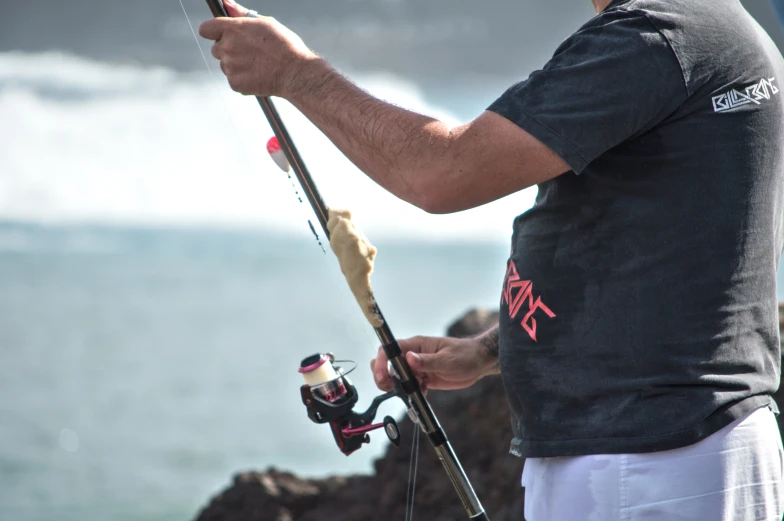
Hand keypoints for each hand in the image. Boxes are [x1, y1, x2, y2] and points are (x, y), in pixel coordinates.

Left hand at [198, 0, 318, 97]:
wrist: (296, 73)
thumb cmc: (284, 45)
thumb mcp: (265, 23)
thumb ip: (241, 14)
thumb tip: (225, 2)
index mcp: (233, 28)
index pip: (206, 29)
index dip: (213, 32)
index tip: (221, 35)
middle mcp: (228, 46)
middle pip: (215, 49)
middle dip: (228, 50)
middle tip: (250, 53)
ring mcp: (230, 66)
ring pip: (225, 65)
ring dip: (235, 65)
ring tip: (257, 65)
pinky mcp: (234, 83)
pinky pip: (233, 79)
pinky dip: (242, 79)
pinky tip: (258, 75)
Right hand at [369, 335, 496, 391]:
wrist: (478, 363)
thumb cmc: (465, 355)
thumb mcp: (448, 360)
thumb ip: (428, 361)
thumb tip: (409, 358)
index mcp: (416, 345)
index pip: (390, 350)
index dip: (381, 362)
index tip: (382, 376)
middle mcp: (413, 355)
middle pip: (387, 363)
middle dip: (382, 376)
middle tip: (388, 388)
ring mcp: (417, 367)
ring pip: (397, 376)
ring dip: (397, 386)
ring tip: (410, 392)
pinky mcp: (423, 377)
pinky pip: (409, 385)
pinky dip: (410, 392)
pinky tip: (422, 393)